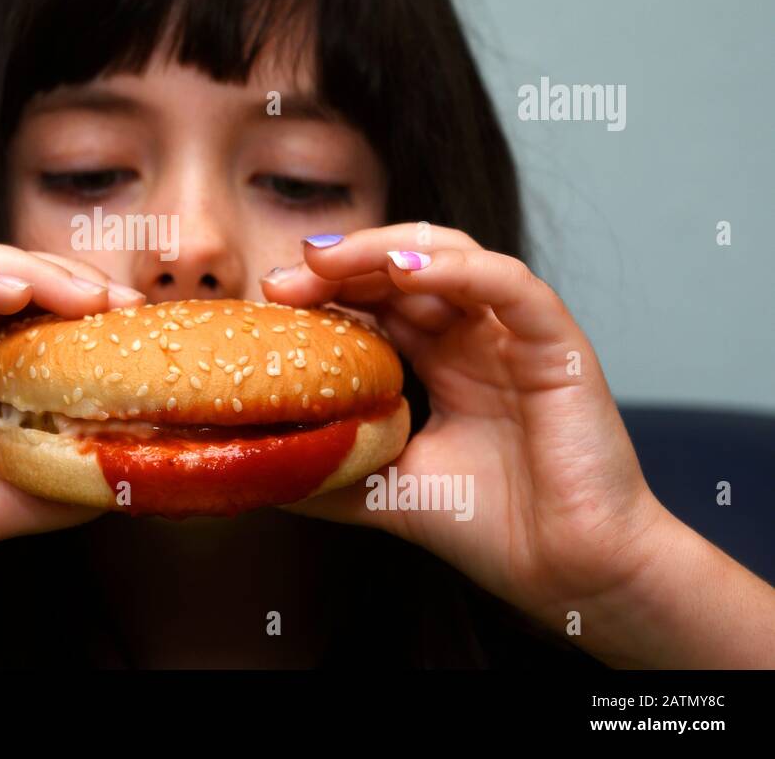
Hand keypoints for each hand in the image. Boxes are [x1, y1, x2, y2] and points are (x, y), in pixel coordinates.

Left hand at [261, 224, 671, 646]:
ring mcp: (516, 335)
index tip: (269, 298)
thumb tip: (255, 468)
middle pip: (405, 265)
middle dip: (342, 263)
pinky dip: (458, 269)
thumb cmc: (492, 531)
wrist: (570, 577)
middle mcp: (476, 337)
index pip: (376, 299)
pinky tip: (406, 270)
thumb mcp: (385, 492)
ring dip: (386, 249)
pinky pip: (511, 285)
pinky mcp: (557, 345)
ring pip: (453, 256)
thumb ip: (330, 468)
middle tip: (286, 277)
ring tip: (328, 259)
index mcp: (440, 360)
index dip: (325, 289)